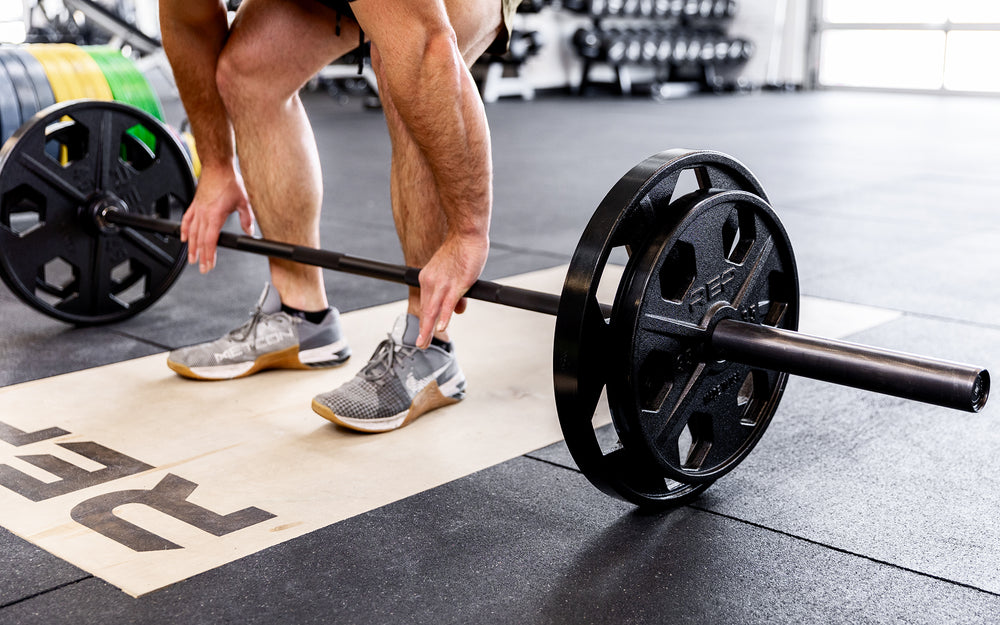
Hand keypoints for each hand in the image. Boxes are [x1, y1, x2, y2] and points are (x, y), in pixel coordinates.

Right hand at [180, 165, 253, 272]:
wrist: (217, 166)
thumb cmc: (229, 181)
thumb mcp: (244, 201)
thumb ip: (247, 218)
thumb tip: (249, 231)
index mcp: (215, 215)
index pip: (210, 240)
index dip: (209, 254)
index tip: (209, 264)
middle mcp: (204, 214)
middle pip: (200, 240)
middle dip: (201, 256)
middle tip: (202, 268)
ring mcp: (197, 209)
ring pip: (191, 232)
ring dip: (191, 247)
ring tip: (192, 258)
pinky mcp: (195, 204)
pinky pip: (186, 219)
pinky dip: (184, 230)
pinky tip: (183, 238)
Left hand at [416, 233, 488, 348]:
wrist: (466, 233)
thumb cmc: (463, 250)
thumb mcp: (457, 275)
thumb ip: (457, 295)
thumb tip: (459, 311)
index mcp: (429, 279)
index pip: (427, 304)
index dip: (426, 320)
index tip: (424, 333)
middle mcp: (431, 282)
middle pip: (426, 310)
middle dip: (423, 330)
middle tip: (420, 344)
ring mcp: (443, 284)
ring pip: (433, 310)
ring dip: (427, 329)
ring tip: (423, 342)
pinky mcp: (456, 284)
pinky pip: (448, 304)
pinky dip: (444, 316)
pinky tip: (441, 327)